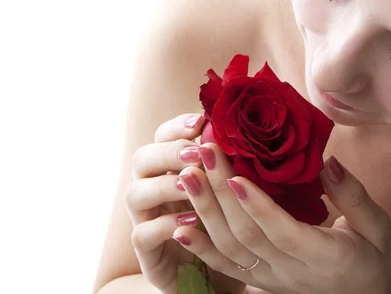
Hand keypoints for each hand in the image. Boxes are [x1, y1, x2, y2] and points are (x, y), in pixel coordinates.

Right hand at [124, 113, 246, 293]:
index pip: (163, 136)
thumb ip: (232, 165)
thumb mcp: (234, 191)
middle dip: (169, 152)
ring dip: (164, 185)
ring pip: (135, 193)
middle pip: (142, 159)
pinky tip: (190, 221)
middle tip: (198, 152)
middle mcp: (153, 189)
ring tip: (191, 182)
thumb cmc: (228, 226)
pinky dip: (164, 225)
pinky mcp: (148, 253)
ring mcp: (146, 219)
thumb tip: (251, 133)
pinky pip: (142, 234)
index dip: (178, 127)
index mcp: (172, 169)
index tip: (202, 121)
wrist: (222, 273)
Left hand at [174, 144, 390, 293]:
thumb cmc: (371, 260)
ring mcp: (271, 278)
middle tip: (205, 154)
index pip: (283, 232)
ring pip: (230, 249)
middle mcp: (291, 271)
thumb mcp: (376, 228)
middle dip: (220, 193)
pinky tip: (179, 227)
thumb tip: (328, 162)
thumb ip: (353, 196)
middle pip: (247, 234)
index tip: (236, 175)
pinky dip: (200, 248)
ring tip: (186, 176)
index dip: (258, 206)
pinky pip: (225, 267)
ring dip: (205, 212)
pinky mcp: (259, 280)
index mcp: (324, 256)